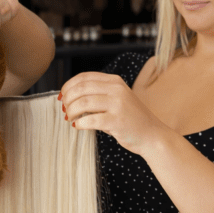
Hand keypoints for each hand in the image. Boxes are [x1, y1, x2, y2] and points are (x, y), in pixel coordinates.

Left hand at [59, 71, 173, 155]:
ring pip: (83, 103)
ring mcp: (118, 104)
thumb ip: (98, 95)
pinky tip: (77, 125)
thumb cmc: (130, 119)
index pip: (84, 77)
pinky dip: (80, 123)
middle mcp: (116, 89)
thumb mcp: (116, 99)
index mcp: (115, 81)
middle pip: (81, 89)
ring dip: (71, 111)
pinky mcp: (117, 120)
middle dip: (67, 100)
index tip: (62, 96)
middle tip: (63, 110)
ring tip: (69, 118)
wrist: (151, 135)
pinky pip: (90, 119)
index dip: (68, 86)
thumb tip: (69, 96)